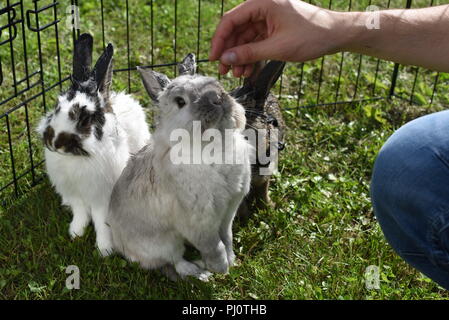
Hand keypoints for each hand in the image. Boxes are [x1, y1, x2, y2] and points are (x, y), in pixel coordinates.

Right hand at [209, 0, 343, 76]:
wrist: (335, 36)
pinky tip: (248, 71)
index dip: (219, 40)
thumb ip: (249, 53)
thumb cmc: (311, 36)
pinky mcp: (273, 28)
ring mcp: (268, 18)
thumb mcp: (277, 47)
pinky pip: (256, 43)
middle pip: (236, 30)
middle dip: (230, 52)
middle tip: (224, 71)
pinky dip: (251, 56)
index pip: (231, 20)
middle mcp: (262, 7)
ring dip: (240, 57)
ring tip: (239, 75)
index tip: (214, 58)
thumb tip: (226, 59)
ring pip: (245, 39)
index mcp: (262, 2)